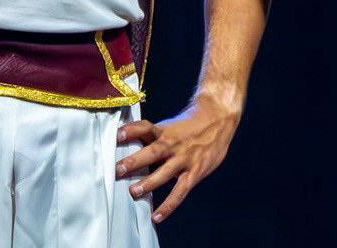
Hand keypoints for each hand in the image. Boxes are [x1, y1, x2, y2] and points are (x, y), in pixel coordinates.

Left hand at [114, 95, 241, 222]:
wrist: (219, 120)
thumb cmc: (190, 125)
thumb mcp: (170, 126)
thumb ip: (152, 136)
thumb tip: (126, 142)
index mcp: (164, 131)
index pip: (144, 128)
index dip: (131, 130)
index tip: (117, 135)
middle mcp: (173, 144)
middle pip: (152, 152)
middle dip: (134, 162)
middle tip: (118, 170)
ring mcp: (184, 159)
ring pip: (165, 172)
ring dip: (149, 182)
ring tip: (134, 192)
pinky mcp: (194, 172)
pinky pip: (180, 191)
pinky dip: (168, 205)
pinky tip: (157, 216)